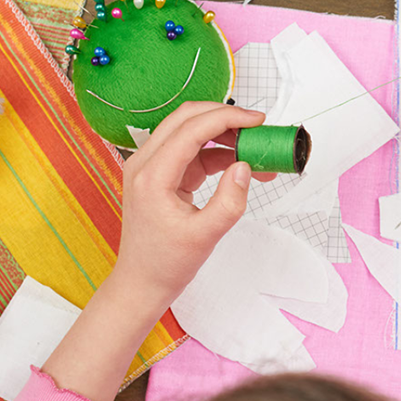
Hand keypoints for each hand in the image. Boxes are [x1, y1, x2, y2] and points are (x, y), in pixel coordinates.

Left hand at [114, 102, 270, 308]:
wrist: (142, 282)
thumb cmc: (165, 264)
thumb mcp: (205, 236)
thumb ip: (229, 201)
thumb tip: (244, 167)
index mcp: (151, 176)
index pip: (191, 129)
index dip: (227, 118)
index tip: (257, 120)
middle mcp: (145, 164)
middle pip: (187, 119)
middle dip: (226, 118)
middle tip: (258, 129)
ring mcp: (151, 167)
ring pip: (190, 132)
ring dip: (224, 135)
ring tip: (256, 152)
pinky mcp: (162, 174)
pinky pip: (192, 151)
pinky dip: (218, 153)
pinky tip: (241, 166)